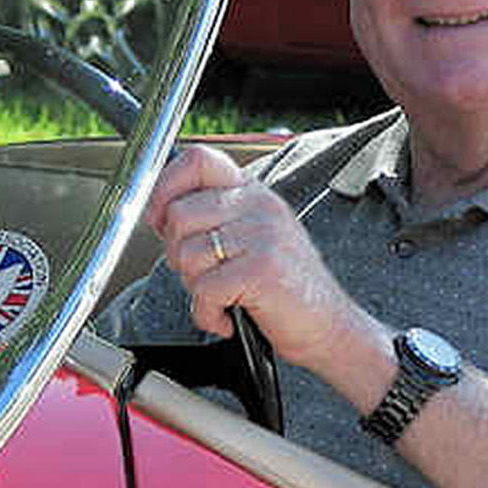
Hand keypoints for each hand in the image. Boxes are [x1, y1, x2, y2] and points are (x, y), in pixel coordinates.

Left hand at [146, 145, 366, 372]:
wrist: (328, 327)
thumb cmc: (286, 289)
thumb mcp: (253, 238)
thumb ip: (214, 218)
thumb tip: (159, 213)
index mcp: (254, 193)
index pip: (198, 161)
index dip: (165, 187)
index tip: (158, 219)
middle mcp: (260, 206)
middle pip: (179, 215)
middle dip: (177, 254)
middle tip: (204, 275)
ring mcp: (263, 235)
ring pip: (185, 255)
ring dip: (194, 287)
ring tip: (223, 296)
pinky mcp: (261, 269)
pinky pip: (203, 290)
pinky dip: (207, 314)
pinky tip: (227, 316)